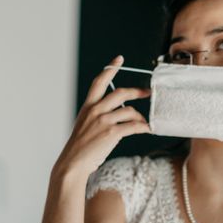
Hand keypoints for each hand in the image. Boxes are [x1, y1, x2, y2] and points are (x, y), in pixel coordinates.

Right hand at [53, 55, 151, 176]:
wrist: (73, 163)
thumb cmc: (81, 147)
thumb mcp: (85, 124)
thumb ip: (98, 115)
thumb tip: (120, 112)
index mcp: (88, 106)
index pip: (99, 82)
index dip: (110, 69)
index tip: (119, 59)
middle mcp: (96, 110)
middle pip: (121, 93)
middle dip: (137, 91)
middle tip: (147, 93)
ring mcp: (103, 121)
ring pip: (130, 111)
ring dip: (140, 117)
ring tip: (144, 124)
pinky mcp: (111, 133)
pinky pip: (134, 126)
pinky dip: (144, 127)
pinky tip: (148, 129)